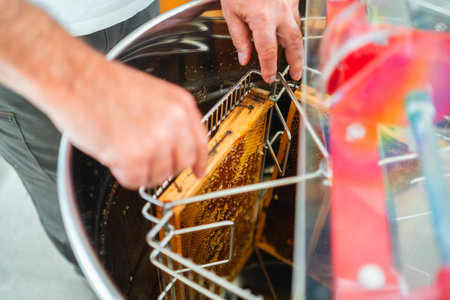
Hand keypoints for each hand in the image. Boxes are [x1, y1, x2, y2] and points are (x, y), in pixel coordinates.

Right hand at [0, 1, 207, 189]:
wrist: (75, 77)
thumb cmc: (104, 84)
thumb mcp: (153, 95)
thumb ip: (170, 120)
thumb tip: (176, 146)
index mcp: (180, 105)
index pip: (200, 142)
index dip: (199, 161)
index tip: (198, 171)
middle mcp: (174, 122)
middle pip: (181, 164)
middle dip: (163, 167)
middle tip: (145, 161)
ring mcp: (156, 140)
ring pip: (158, 176)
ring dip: (140, 170)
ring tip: (122, 149)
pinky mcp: (134, 155)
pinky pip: (135, 181)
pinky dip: (122, 174)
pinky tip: (113, 155)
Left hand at [221, 0, 302, 82]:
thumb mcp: (231, 12)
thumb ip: (239, 37)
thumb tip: (245, 57)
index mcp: (262, 19)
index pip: (268, 52)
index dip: (270, 67)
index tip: (269, 77)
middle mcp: (280, 13)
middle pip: (293, 44)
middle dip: (296, 62)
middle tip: (295, 74)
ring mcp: (289, 4)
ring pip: (296, 30)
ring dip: (295, 47)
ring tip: (293, 59)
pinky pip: (295, 17)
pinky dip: (292, 28)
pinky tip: (286, 34)